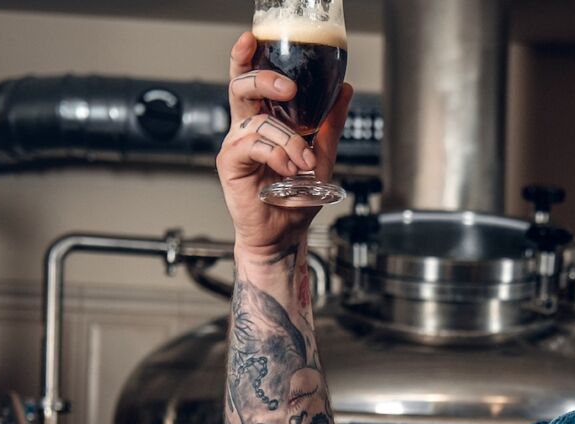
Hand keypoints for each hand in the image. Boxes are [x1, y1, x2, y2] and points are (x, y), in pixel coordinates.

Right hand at [217, 31, 354, 263]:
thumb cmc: (295, 198)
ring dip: (289, 140)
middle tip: (289, 89)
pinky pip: (254, 146)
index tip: (252, 39)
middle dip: (265, 80)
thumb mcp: (323, 155)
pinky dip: (277, 154)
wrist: (285, 233)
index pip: (249, 82)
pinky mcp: (231, 164)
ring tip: (304, 163)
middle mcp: (246, 129)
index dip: (246, 58)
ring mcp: (236, 146)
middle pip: (241, 88)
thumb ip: (330, 123)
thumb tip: (344, 91)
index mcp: (263, 122)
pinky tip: (288, 169)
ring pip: (259, 123)